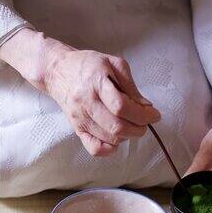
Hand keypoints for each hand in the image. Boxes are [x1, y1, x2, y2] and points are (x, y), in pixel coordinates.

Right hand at [0, 28, 160, 155]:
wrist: (57, 72)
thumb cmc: (87, 65)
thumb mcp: (113, 63)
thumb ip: (130, 85)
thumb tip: (146, 107)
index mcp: (96, 82)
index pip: (121, 107)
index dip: (142, 115)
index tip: (154, 115)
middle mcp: (86, 103)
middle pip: (117, 127)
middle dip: (139, 128)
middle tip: (145, 122)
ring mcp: (80, 119)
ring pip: (109, 139)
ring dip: (128, 136)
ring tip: (131, 125)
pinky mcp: (77, 129)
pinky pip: (94, 149)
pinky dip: (110, 149)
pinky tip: (116, 139)